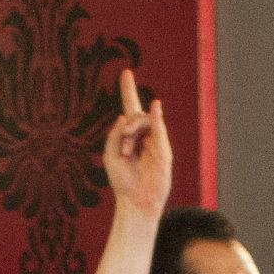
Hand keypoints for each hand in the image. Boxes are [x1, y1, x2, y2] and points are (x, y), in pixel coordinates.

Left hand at [104, 70, 172, 218]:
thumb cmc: (122, 181)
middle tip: (124, 145)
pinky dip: (156, 117)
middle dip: (127, 125)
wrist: (135, 201)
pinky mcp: (163, 151)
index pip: (130, 107)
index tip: (126, 72)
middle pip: (136, 114)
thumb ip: (114, 133)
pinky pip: (159, 128)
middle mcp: (143, 135)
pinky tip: (155, 107)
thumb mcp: (109, 153)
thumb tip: (125, 116)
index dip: (128, 89)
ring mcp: (155, 142)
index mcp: (129, 134)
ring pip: (144, 121)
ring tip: (128, 150)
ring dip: (133, 132)